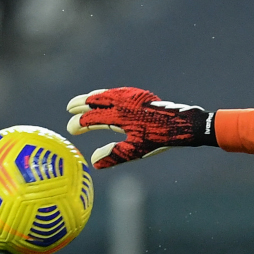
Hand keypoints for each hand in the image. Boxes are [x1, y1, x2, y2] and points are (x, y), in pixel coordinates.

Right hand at [66, 87, 216, 167]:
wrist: (184, 124)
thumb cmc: (160, 138)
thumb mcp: (136, 150)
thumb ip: (114, 154)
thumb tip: (93, 161)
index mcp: (118, 116)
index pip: (92, 118)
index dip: (80, 124)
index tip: (71, 129)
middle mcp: (122, 102)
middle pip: (96, 100)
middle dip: (82, 104)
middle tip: (70, 108)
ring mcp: (132, 97)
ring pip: (107, 94)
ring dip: (95, 97)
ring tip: (86, 100)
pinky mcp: (142, 95)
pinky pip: (119, 92)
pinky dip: (109, 94)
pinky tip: (109, 98)